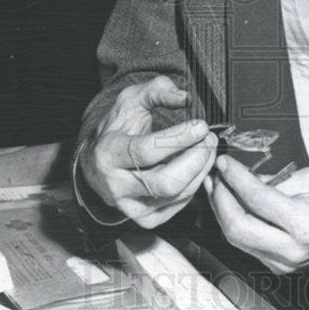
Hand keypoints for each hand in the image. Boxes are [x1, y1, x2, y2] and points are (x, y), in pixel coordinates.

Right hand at [80, 76, 217, 227]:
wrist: (99, 162)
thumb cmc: (118, 129)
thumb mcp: (131, 100)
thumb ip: (157, 91)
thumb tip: (185, 97)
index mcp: (109, 154)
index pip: (147, 151)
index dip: (179, 139)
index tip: (200, 125)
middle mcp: (116, 185)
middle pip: (166, 182)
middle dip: (196, 158)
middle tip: (208, 138)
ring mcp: (130, 206)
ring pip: (176, 195)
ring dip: (201, 170)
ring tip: (207, 148)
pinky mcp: (145, 218)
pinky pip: (179, 205)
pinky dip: (195, 185)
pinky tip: (197, 167)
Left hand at [204, 156, 308, 273]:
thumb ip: (274, 180)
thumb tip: (243, 177)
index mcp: (304, 225)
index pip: (256, 200)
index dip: (234, 178)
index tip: (225, 163)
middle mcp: (293, 250)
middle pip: (237, 228)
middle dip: (219, 200)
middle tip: (214, 177)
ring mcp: (285, 264)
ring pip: (238, 241)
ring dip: (222, 213)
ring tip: (217, 188)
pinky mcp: (281, 267)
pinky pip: (249, 246)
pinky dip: (236, 225)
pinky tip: (232, 206)